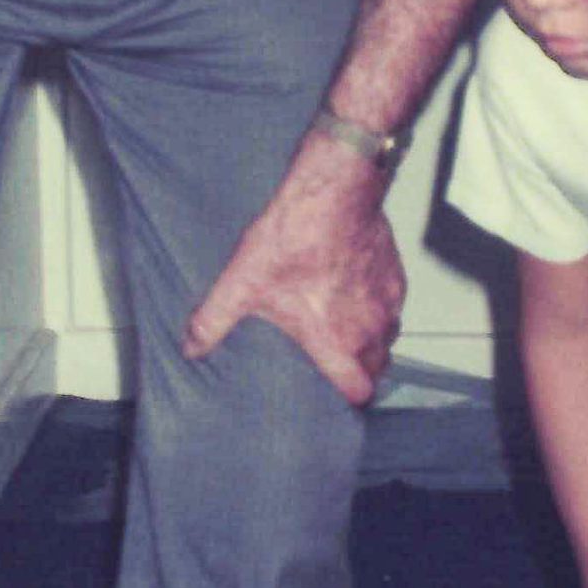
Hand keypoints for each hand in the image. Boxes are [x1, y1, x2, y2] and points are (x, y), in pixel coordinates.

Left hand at [183, 140, 404, 405]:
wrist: (334, 190)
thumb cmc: (294, 236)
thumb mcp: (242, 282)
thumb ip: (213, 321)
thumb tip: (192, 347)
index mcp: (337, 342)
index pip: (359, 392)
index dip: (347, 398)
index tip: (333, 394)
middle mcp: (370, 329)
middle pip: (376, 370)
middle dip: (359, 373)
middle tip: (335, 365)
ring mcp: (388, 303)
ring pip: (388, 339)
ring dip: (371, 342)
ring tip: (345, 332)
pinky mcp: (396, 277)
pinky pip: (393, 308)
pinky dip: (379, 310)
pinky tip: (355, 295)